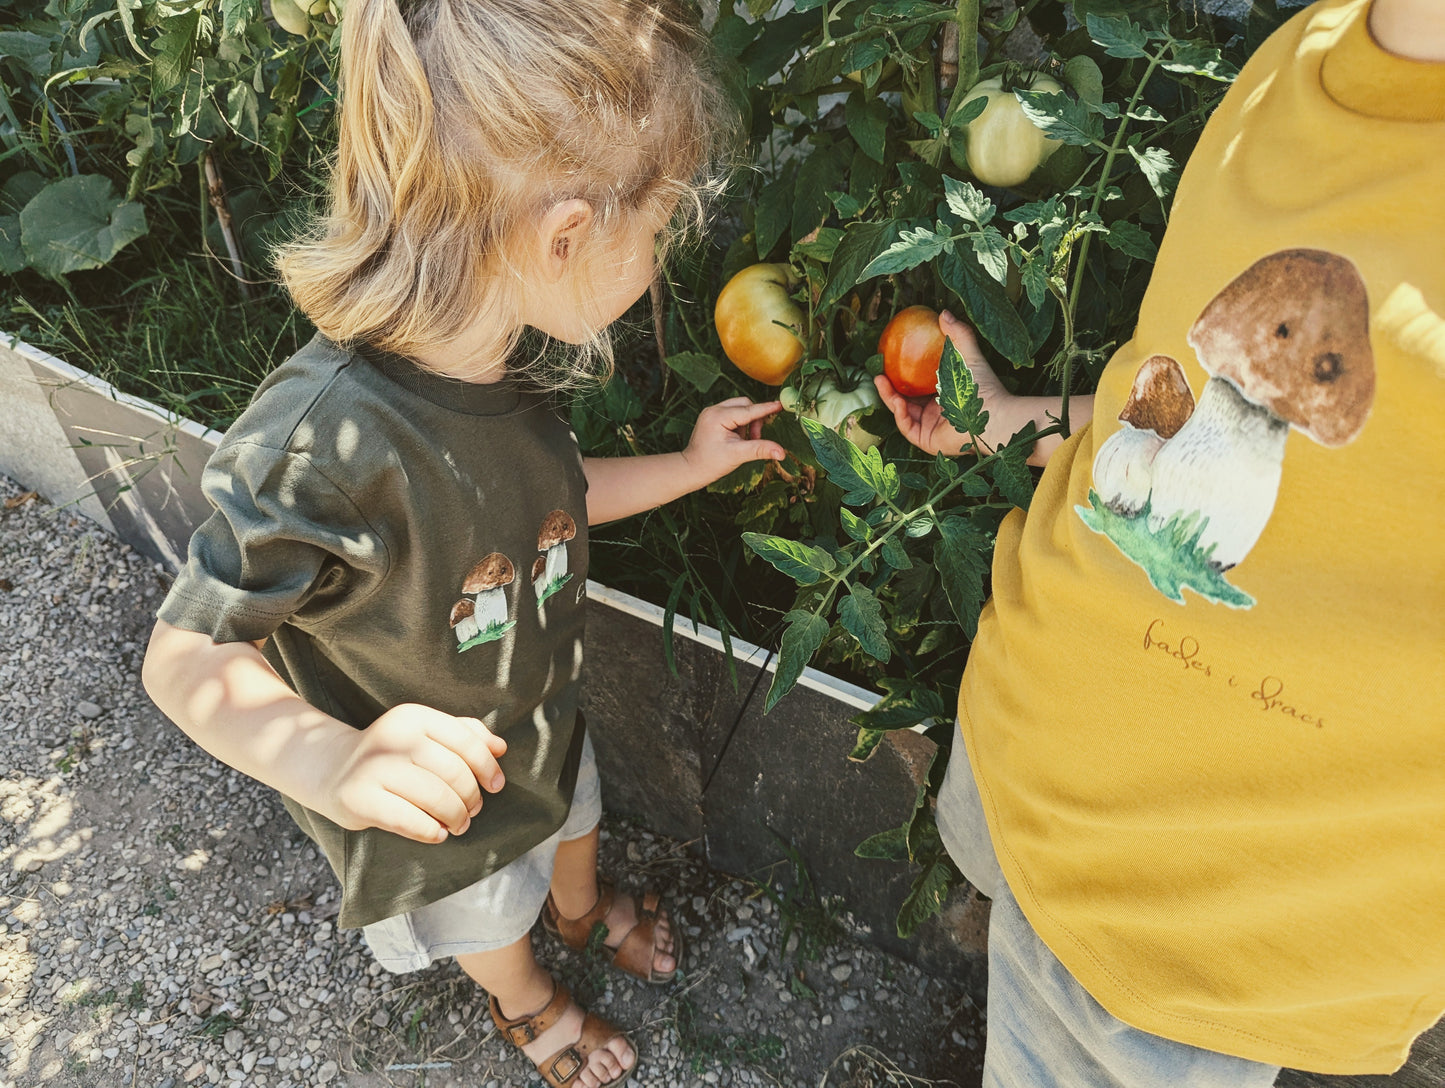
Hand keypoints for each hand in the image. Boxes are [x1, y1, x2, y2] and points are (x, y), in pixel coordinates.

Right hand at [314, 703, 508, 843]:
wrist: (332, 768)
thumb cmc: (392, 754)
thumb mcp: (424, 733)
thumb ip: (464, 733)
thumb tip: (501, 747)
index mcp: (413, 717)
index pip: (465, 741)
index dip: (487, 766)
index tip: (495, 785)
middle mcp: (393, 739)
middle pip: (454, 773)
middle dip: (472, 797)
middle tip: (472, 810)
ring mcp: (373, 768)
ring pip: (436, 798)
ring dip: (457, 817)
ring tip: (459, 824)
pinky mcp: (359, 799)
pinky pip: (410, 821)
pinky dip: (433, 831)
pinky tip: (438, 833)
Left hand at [680, 397, 786, 486]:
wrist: (691, 469)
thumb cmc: (710, 463)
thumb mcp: (737, 455)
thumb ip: (760, 450)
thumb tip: (781, 452)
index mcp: (718, 416)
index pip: (748, 410)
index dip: (766, 408)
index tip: (781, 405)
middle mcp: (713, 410)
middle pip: (745, 405)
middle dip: (754, 420)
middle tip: (755, 438)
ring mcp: (712, 412)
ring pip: (740, 408)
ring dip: (748, 422)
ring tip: (744, 441)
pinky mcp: (713, 417)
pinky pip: (733, 413)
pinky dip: (740, 424)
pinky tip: (737, 439)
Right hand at [874, 312, 1014, 455]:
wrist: (994, 416)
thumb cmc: (985, 387)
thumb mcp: (969, 355)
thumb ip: (958, 334)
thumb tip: (943, 312)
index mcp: (946, 394)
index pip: (919, 385)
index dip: (903, 374)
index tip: (890, 359)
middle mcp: (937, 411)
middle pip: (907, 399)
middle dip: (890, 387)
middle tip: (878, 371)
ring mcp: (932, 427)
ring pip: (903, 413)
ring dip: (890, 398)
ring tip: (880, 381)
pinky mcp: (928, 440)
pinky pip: (908, 427)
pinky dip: (899, 414)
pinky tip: (897, 400)